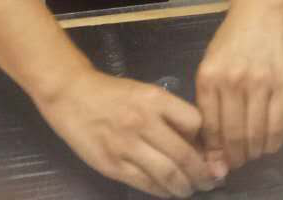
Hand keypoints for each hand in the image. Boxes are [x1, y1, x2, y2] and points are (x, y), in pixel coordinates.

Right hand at [34, 65, 225, 196]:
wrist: (71, 95)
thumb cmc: (113, 94)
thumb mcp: (145, 93)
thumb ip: (169, 114)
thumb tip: (196, 142)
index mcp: (155, 99)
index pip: (195, 123)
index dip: (206, 139)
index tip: (210, 150)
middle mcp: (143, 122)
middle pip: (185, 155)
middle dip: (202, 173)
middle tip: (210, 181)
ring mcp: (127, 146)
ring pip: (168, 175)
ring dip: (185, 187)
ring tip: (191, 189)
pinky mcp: (113, 165)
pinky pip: (146, 184)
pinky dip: (163, 191)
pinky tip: (169, 191)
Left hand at [196, 1, 282, 171]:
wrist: (259, 14)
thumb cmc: (230, 41)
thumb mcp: (209, 66)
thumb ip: (208, 102)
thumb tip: (212, 144)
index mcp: (208, 78)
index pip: (210, 128)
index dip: (214, 151)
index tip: (217, 161)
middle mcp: (232, 82)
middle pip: (234, 135)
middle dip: (234, 157)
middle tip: (235, 163)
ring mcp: (259, 84)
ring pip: (256, 134)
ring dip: (253, 153)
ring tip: (251, 155)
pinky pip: (278, 125)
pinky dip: (272, 143)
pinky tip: (267, 146)